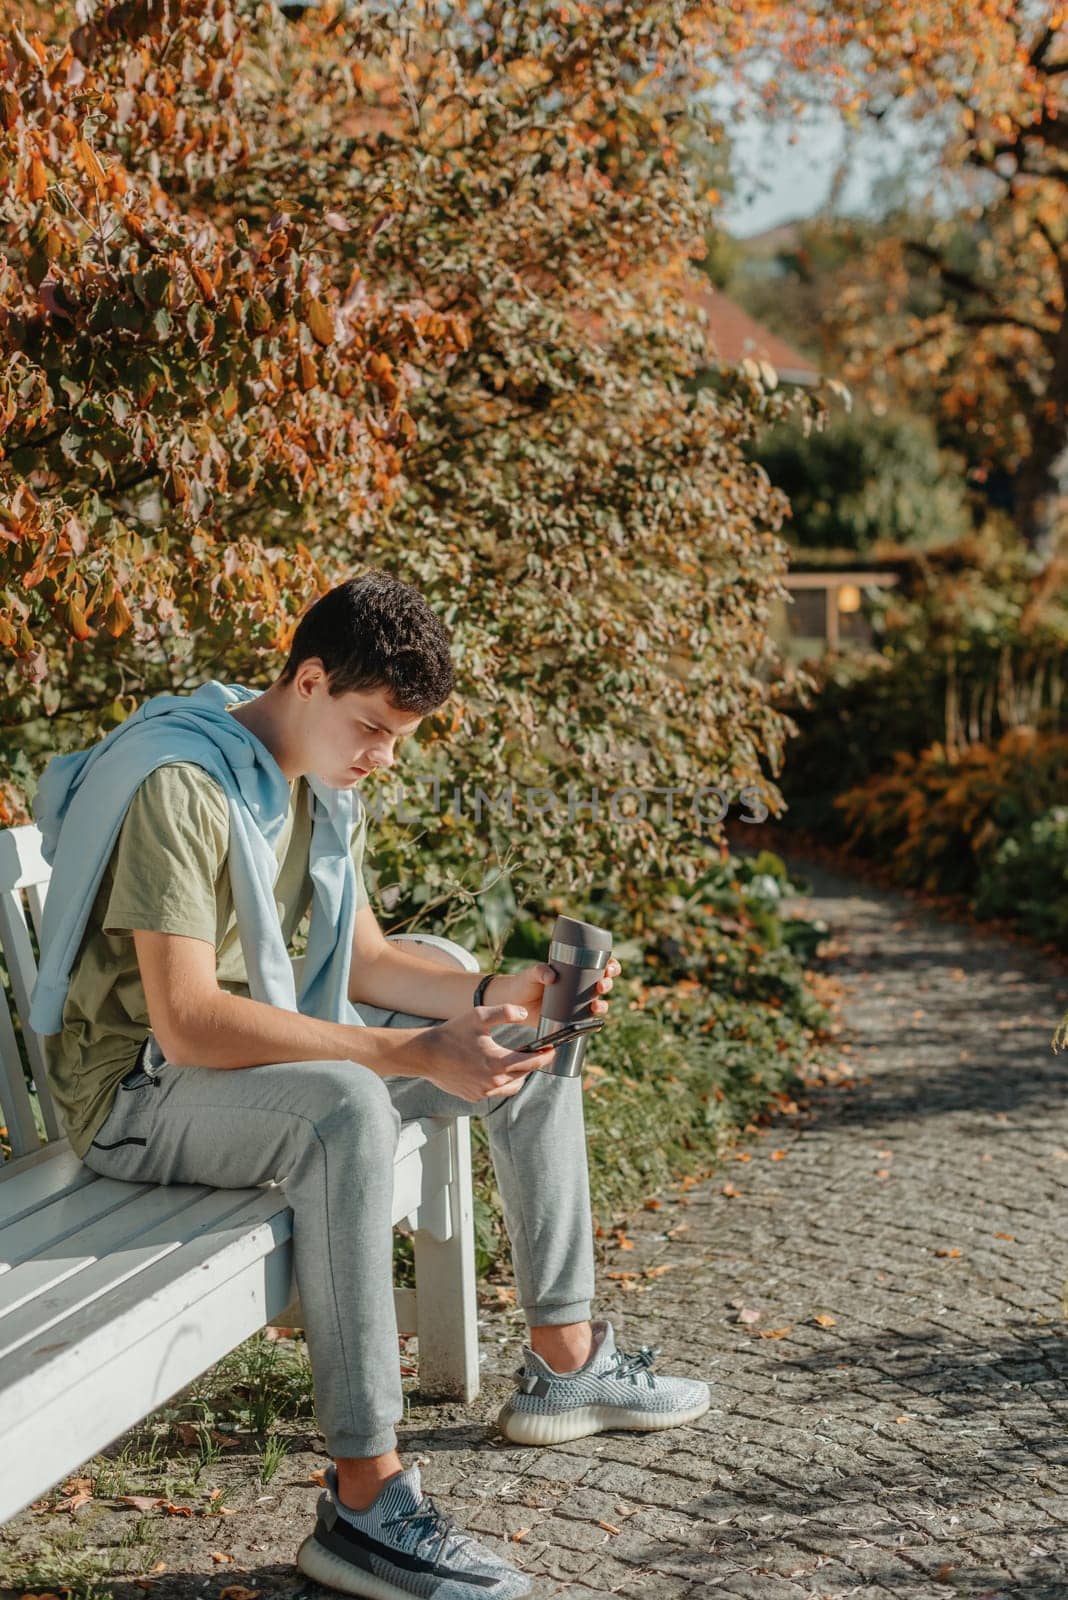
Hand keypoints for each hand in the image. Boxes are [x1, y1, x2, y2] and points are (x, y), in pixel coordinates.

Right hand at [408, 1003, 556, 1103]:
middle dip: (532, 1063)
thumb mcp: (479, 1016)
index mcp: (498, 1063)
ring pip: (511, 1087)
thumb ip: (504, 1012)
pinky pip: (495, 1092)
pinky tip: (494, 1069)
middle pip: (524, 1074)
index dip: (545, 1056)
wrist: (425, 1055)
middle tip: (536, 1052)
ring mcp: (483, 1092)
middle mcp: (493, 1082)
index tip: (552, 1049)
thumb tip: (524, 1014)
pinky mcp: (474, 1097)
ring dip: (518, 1075)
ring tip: (516, 1061)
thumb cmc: (451, 1034)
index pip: (532, 1062)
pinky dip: (500, 1082)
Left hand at [490, 957, 622, 1023]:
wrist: (515, 1003)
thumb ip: (540, 971)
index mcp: (575, 970)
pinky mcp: (571, 1019)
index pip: (600, 965)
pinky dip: (594, 1024)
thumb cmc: (525, 983)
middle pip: (603, 983)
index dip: (611, 966)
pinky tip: (593, 1024)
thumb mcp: (532, 973)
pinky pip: (588, 1022)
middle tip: (601, 985)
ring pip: (599, 1003)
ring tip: (595, 1006)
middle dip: (608, 984)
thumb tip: (552, 977)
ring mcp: (577, 1004)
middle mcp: (580, 986)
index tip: (610, 967)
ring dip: (603, 1005)